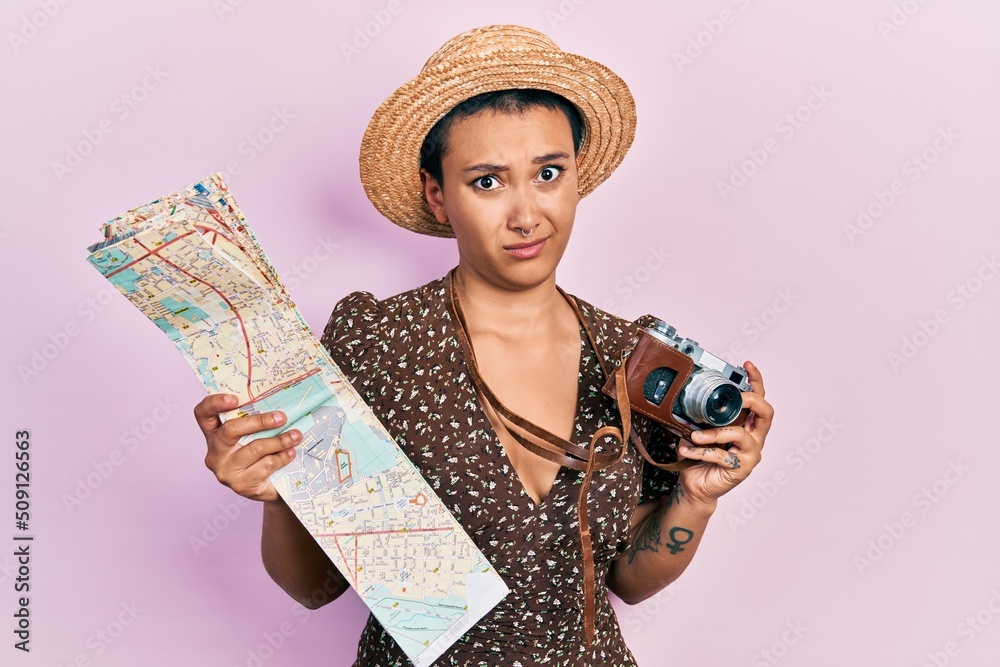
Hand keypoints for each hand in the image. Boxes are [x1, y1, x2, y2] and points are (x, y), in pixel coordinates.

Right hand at [196, 394, 300, 501]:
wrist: (266, 488)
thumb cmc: (259, 455)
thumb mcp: (253, 436)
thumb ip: (255, 421)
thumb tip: (277, 405)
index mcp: (214, 434)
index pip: (203, 414)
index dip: (214, 403)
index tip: (234, 398)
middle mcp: (215, 452)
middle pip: (231, 430)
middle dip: (259, 421)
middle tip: (281, 417)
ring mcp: (225, 470)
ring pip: (255, 448)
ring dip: (279, 440)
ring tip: (295, 436)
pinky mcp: (240, 484)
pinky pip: (265, 465)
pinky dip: (282, 457)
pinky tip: (291, 453)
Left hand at [676, 360, 772, 505]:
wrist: (696, 486)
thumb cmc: (700, 458)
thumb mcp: (700, 431)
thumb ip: (700, 417)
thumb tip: (685, 398)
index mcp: (747, 425)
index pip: (759, 400)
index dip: (756, 381)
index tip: (747, 365)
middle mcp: (754, 438)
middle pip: (766, 413)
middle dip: (750, 400)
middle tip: (734, 398)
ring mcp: (750, 454)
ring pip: (739, 434)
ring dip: (714, 432)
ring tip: (694, 435)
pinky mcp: (741, 469)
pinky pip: (721, 455)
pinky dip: (700, 451)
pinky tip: (686, 450)